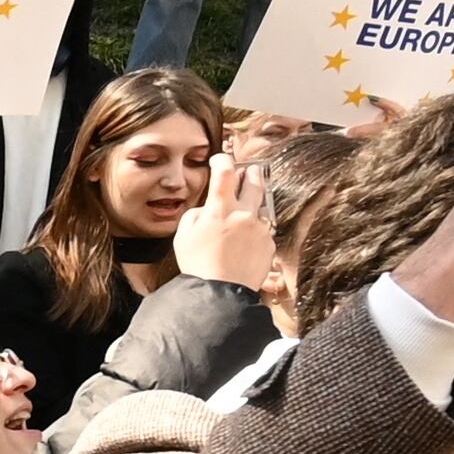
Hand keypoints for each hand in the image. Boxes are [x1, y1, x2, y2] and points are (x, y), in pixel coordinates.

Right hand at [173, 154, 273, 290]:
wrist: (221, 294)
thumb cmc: (198, 266)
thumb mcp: (183, 235)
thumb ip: (196, 214)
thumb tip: (208, 209)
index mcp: (220, 209)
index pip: (225, 171)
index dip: (222, 159)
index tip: (220, 159)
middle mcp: (244, 214)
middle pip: (254, 181)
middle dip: (252, 172)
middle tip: (250, 169)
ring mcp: (260, 229)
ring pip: (259, 209)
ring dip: (251, 207)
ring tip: (242, 217)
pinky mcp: (269, 245)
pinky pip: (263, 232)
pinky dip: (254, 233)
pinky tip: (243, 245)